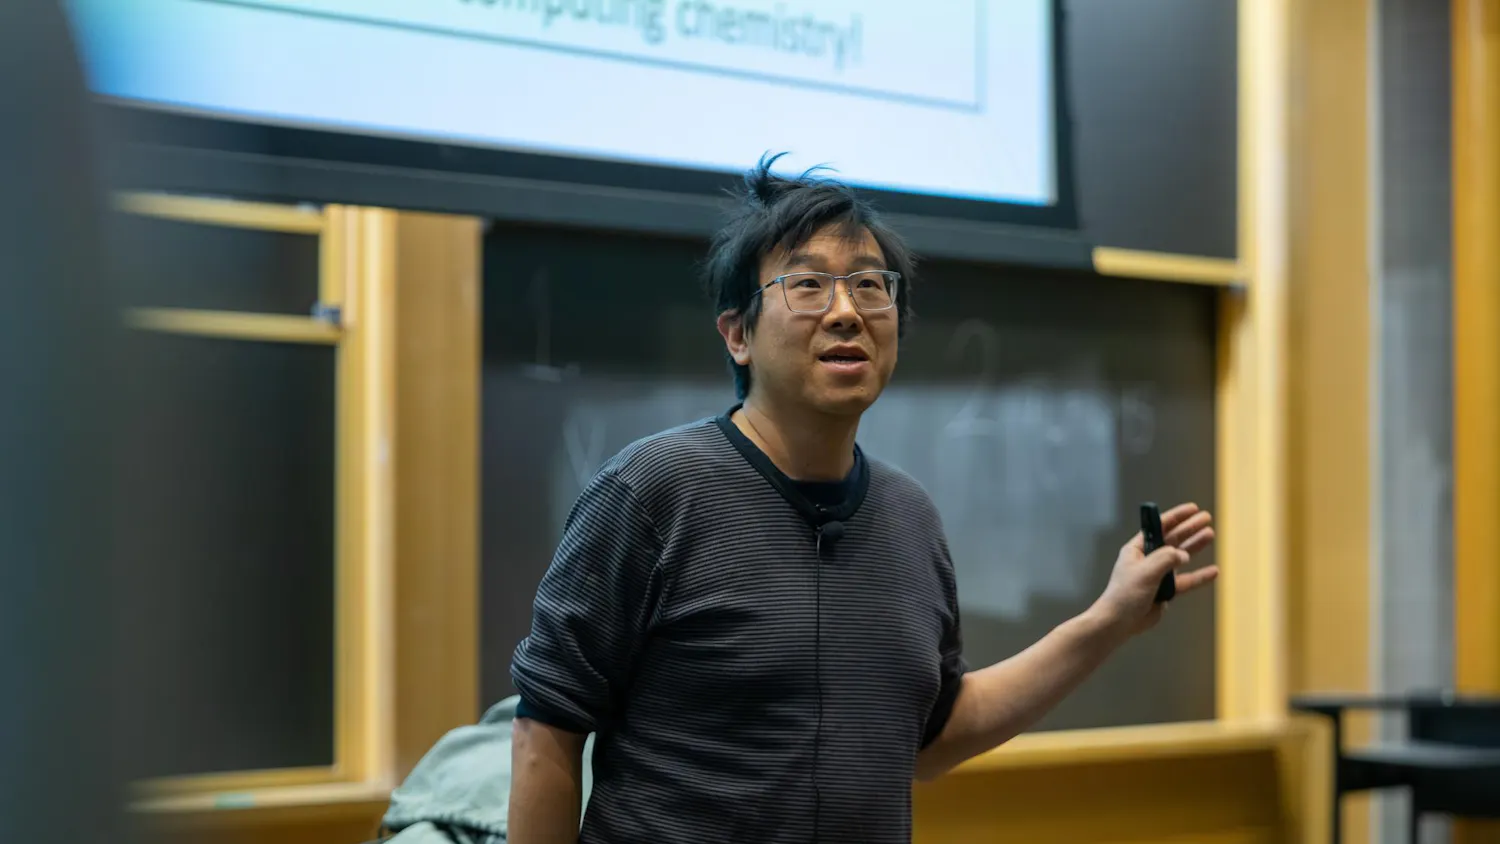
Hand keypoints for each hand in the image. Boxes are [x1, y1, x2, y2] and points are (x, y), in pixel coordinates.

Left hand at [1092, 503, 1216, 638]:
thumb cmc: (1125, 594)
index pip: (1159, 527)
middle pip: (1173, 539)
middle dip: (1189, 528)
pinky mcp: (1166, 591)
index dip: (1176, 517)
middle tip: (1207, 518)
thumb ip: (1166, 559)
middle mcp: (1148, 559)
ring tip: (1210, 535)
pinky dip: (1199, 576)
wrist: (1120, 622)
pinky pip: (1186, 581)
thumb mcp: (1145, 571)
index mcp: (1137, 549)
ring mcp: (1158, 575)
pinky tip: (1214, 571)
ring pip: (1181, 557)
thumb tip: (1184, 555)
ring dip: (1195, 546)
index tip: (1192, 508)